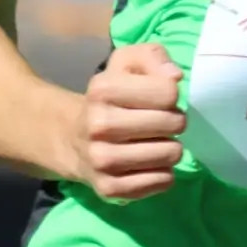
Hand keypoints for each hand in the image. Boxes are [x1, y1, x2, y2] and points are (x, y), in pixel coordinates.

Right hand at [72, 42, 184, 200]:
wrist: (71, 137)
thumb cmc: (110, 96)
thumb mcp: (126, 63)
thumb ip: (153, 57)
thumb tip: (175, 77)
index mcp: (103, 90)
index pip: (168, 92)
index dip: (171, 94)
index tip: (158, 99)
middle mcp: (99, 125)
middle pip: (174, 124)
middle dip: (174, 121)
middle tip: (159, 122)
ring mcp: (102, 160)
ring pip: (171, 154)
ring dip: (170, 147)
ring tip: (154, 142)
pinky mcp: (109, 189)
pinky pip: (163, 182)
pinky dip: (164, 173)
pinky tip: (149, 163)